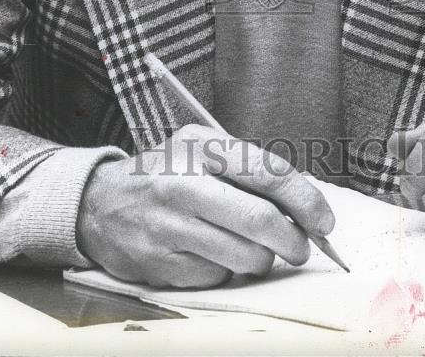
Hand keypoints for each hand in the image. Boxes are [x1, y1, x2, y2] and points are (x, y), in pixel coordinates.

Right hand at [75, 124, 334, 287]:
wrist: (100, 204)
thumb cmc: (165, 174)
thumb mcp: (200, 151)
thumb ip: (247, 169)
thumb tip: (303, 205)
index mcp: (199, 147)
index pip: (267, 172)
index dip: (305, 200)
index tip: (323, 220)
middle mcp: (182, 183)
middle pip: (261, 221)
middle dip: (293, 241)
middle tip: (299, 247)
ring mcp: (169, 226)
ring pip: (245, 257)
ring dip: (261, 259)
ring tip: (249, 247)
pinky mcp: (161, 264)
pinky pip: (218, 277)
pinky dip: (226, 271)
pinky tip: (210, 253)